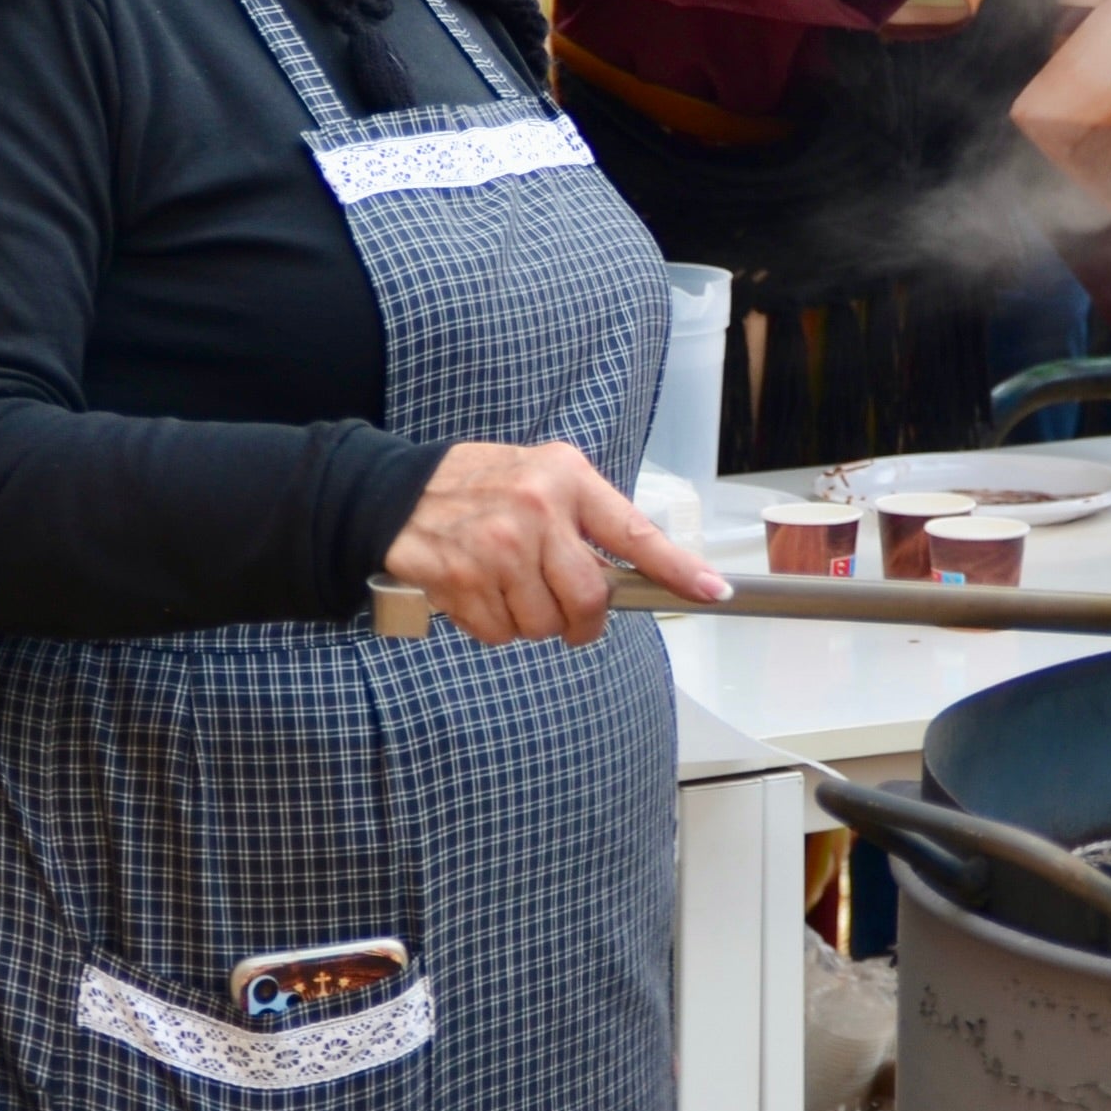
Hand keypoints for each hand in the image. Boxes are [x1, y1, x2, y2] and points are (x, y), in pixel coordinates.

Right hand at [383, 439, 724, 646]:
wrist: (397, 491)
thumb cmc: (483, 485)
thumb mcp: (545, 477)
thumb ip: (587, 519)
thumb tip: (632, 575)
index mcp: (568, 480)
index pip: (635, 534)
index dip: (678, 568)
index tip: (713, 591)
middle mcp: (537, 511)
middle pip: (588, 599)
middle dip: (584, 621)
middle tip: (573, 619)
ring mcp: (497, 548)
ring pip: (543, 624)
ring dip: (533, 621)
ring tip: (510, 587)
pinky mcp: (461, 580)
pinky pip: (500, 633)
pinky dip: (495, 626)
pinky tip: (480, 593)